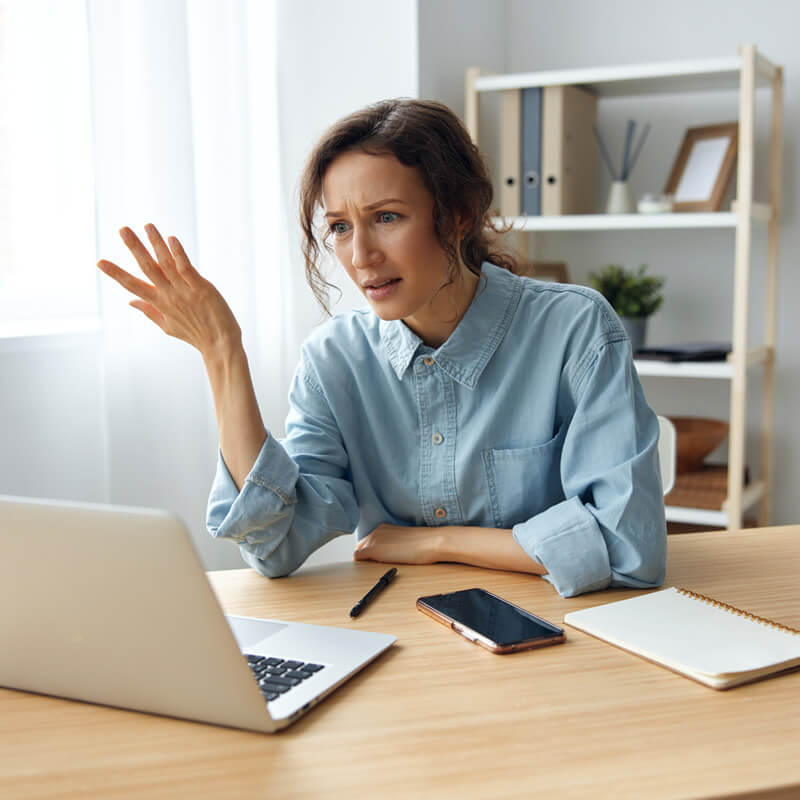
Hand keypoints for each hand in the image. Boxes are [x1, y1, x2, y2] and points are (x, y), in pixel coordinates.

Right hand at [97, 224, 240, 359]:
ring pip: (166, 263)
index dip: (116, 273)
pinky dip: (179, 253)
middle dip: (134, 248)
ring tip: (148, 226)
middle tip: (123, 229)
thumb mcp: (168, 326)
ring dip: (156, 243)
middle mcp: (169, 295)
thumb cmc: (195, 334)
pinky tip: (171, 239)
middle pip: (147, 268)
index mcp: (159, 304)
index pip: (132, 286)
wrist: (220, 343)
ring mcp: (185, 291)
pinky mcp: (201, 288)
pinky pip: (187, 268)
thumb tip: (130, 301)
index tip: (99, 262)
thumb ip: (149, 311)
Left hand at [353, 523, 444, 564]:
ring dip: (365, 560)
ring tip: (378, 567)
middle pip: (360, 546)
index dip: (370, 552)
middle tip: (376, 565)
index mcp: (383, 528)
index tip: (376, 559)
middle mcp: (376, 531)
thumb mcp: (404, 541)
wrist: (430, 542)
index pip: (368, 541)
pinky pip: (358, 557)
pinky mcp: (374, 549)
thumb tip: (389, 553)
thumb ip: (392, 544)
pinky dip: (361, 564)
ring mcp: (373, 540)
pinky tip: (372, 569)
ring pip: (359, 552)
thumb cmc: (424, 543)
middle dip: (365, 556)